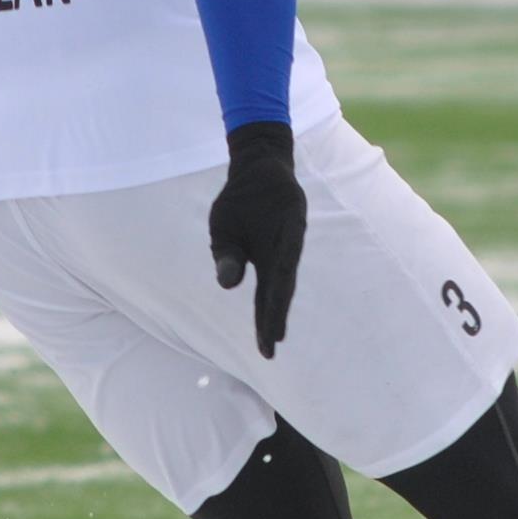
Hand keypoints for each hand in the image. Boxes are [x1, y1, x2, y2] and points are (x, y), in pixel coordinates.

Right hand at [208, 121, 307, 358]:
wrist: (255, 166)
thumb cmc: (241, 205)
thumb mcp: (223, 234)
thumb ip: (226, 258)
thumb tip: (228, 283)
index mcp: (264, 264)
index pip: (266, 301)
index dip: (266, 325)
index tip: (266, 352)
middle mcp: (280, 257)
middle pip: (278, 294)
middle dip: (273, 320)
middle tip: (271, 347)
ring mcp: (289, 239)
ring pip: (284, 274)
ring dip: (280, 298)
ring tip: (276, 323)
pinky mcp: (294, 219)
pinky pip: (288, 243)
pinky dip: (285, 260)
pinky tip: (282, 278)